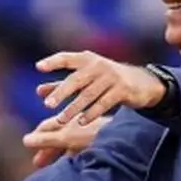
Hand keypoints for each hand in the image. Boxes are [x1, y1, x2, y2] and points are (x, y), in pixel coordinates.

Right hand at [22, 115, 108, 166]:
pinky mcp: (98, 144)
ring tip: (51, 168)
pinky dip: (72, 159)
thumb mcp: (67, 137)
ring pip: (68, 146)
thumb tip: (24, 141)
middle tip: (37, 163)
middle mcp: (76, 126)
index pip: (46, 127)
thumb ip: (46, 140)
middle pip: (57, 138)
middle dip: (46, 150)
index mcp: (67, 121)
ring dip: (58, 156)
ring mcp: (87, 135)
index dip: (36, 136)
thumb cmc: (94, 134)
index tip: (28, 145)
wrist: (125, 138)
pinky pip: (80, 152)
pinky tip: (72, 167)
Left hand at [37, 51, 165, 124]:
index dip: (53, 62)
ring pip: (89, 94)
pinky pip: (104, 103)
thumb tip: (38, 91)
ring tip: (61, 120)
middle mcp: (98, 65)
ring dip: (74, 108)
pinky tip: (81, 122)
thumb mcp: (85, 78)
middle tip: (47, 105)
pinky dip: (92, 113)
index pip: (67, 58)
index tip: (38, 67)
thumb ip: (62, 84)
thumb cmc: (106, 80)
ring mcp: (112, 77)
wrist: (142, 82)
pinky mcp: (123, 89)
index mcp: (87, 59)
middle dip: (61, 92)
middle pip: (77, 79)